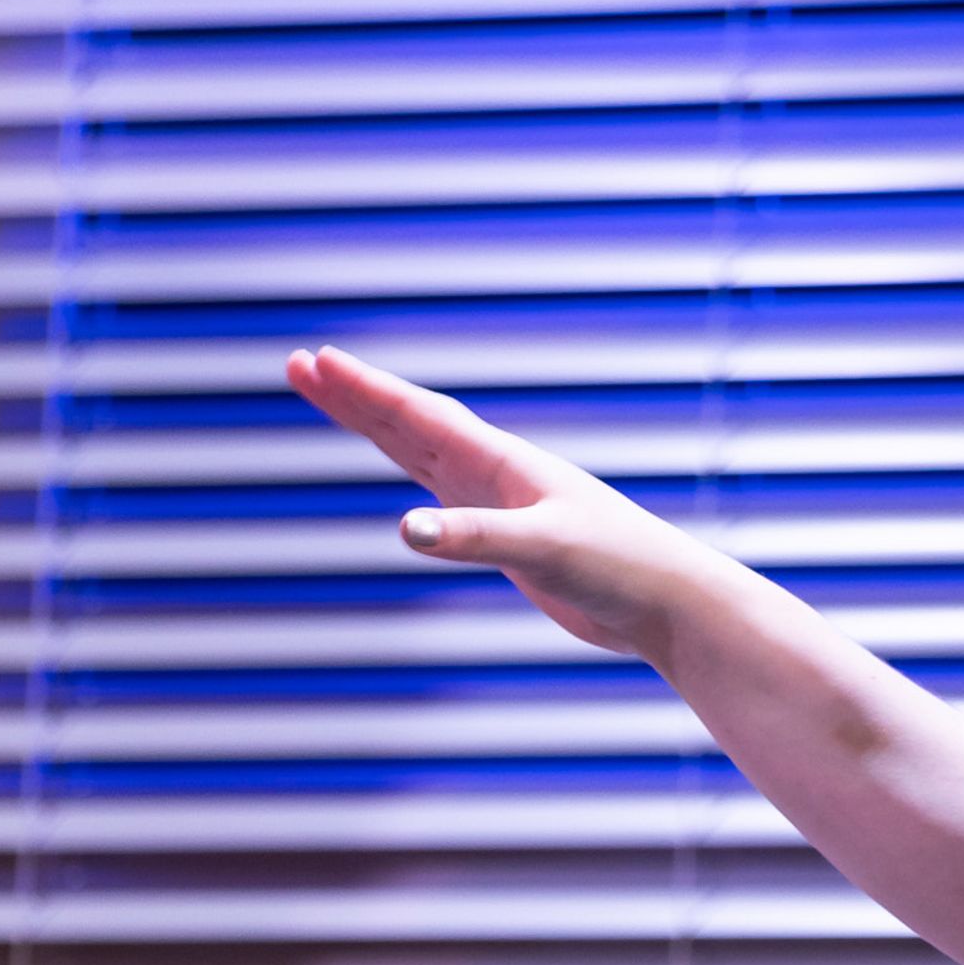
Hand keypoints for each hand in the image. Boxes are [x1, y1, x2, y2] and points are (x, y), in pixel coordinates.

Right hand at [286, 347, 723, 661]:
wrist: (663, 601)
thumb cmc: (618, 566)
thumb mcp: (543, 548)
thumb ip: (477, 538)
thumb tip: (409, 529)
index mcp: (503, 463)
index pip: (420, 417)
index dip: (367, 392)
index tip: (319, 362)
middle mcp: (496, 473)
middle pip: (410, 424)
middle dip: (354, 396)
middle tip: (300, 366)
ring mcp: (498, 502)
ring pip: (421, 453)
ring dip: (375, 426)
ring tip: (332, 398)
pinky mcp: (506, 537)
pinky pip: (442, 494)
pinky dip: (411, 473)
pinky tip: (400, 472)